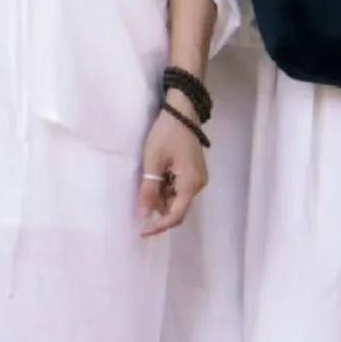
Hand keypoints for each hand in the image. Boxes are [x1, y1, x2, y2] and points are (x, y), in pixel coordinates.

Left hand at [136, 98, 208, 236]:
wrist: (181, 110)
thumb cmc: (166, 134)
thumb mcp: (153, 162)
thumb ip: (149, 190)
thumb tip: (143, 215)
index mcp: (191, 184)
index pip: (175, 216)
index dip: (159, 226)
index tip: (141, 231)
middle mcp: (199, 185)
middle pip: (177, 207)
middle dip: (159, 204)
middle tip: (144, 188)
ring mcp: (198, 178)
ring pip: (177, 197)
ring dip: (162, 193)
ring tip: (151, 173)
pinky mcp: (195, 171)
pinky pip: (180, 187)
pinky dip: (167, 185)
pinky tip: (159, 170)